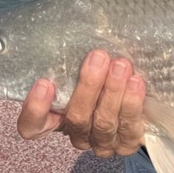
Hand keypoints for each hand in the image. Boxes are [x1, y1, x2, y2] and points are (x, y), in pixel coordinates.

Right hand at [17, 50, 146, 157]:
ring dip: (113, 91)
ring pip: (103, 122)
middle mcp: (77, 134)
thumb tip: (77, 29)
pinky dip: (132, 103)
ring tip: (121, 66)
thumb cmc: (105, 79)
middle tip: (99, 57)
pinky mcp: (127, 143)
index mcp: (56, 120)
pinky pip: (129, 126)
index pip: (32, 126)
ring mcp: (102, 143)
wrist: (141, 105)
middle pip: (76, 118)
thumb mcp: (84, 71)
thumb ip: (75, 63)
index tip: (44, 83)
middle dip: (88, 87)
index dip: (35, 109)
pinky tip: (136, 82)